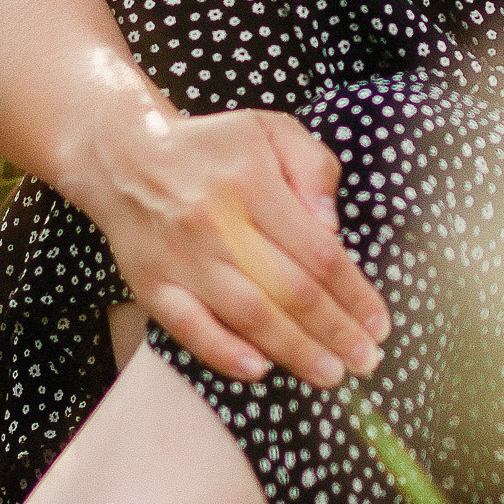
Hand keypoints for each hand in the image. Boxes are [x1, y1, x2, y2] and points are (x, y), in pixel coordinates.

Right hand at [70, 86, 389, 388]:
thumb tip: (332, 228)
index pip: (318, 250)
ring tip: (330, 374)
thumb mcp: (271, 130)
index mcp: (252, 181)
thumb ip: (313, 168)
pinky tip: (258, 370)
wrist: (124, 157)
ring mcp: (181, 257)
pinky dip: (223, 352)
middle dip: (335, 331)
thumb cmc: (214, 147)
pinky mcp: (151, 285)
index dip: (353, 293)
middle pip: (289, 289)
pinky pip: (189, 327)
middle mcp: (216, 222)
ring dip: (294, 351)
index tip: (378, 323)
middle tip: (366, 361)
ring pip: (247, 314)